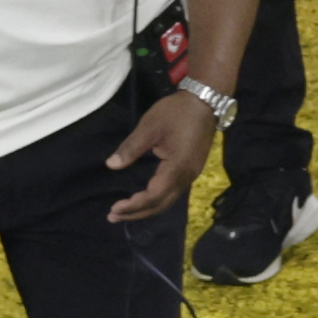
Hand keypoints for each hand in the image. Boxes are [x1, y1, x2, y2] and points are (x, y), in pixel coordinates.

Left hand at [105, 90, 221, 223]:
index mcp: (178, 167)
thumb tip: (111, 165)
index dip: (134, 206)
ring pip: (168, 200)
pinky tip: (143, 201)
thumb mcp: (149, 127)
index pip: (154, 196)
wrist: (205, 100)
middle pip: (162, 204)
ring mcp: (192, 173)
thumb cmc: (176, 112)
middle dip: (137, 213)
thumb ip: (131, 148)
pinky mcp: (191, 169)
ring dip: (146, 209)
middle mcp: (188, 175)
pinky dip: (156, 200)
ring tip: (124, 213)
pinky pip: (173, 192)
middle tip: (112, 217)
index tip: (114, 208)